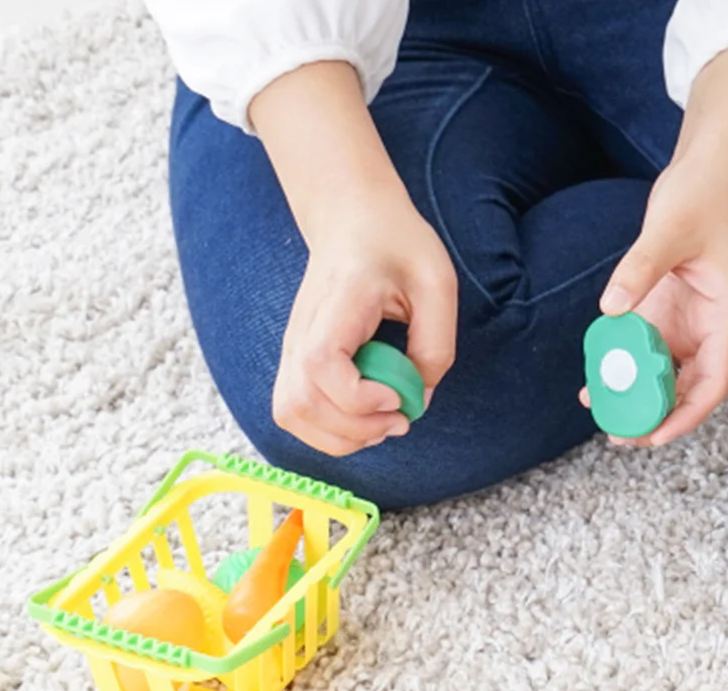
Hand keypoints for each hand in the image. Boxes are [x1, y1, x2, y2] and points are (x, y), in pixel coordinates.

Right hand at [273, 195, 457, 456]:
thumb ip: (435, 345)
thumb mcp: (437, 285)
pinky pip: (295, 411)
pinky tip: (363, 419)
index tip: (397, 397)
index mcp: (339, 302)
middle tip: (399, 419)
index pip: (321, 365)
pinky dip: (329, 431)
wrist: (352, 217)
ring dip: (340, 437)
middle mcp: (303, 327)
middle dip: (355, 430)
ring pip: (290, 414)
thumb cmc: (397, 245)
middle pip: (300, 403)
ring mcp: (293, 345)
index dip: (358, 399)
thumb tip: (418, 400)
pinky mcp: (295, 360)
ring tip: (380, 423)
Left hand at [587, 150, 727, 447]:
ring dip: (636, 395)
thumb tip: (611, 308)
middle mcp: (708, 327)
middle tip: (618, 434)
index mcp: (724, 318)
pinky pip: (644, 347)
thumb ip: (640, 268)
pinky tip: (596, 374)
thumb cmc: (706, 192)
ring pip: (664, 373)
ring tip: (601, 411)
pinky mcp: (666, 308)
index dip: (687, 415)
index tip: (656, 435)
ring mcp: (686, 321)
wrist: (709, 165)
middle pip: (688, 389)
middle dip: (656, 417)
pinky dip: (624, 364)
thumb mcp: (671, 228)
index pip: (713, 382)